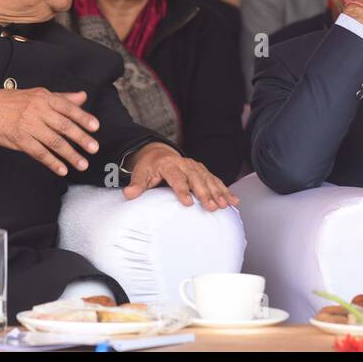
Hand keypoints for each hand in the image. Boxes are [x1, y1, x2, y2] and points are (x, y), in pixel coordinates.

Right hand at [0, 88, 99, 176]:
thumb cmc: (12, 102)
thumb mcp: (37, 94)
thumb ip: (62, 98)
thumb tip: (83, 97)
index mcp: (44, 98)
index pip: (68, 108)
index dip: (83, 117)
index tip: (96, 127)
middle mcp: (37, 111)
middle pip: (64, 126)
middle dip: (81, 138)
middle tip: (94, 148)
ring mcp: (28, 126)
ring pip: (54, 142)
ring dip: (70, 154)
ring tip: (82, 164)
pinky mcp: (19, 140)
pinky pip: (39, 153)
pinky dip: (52, 162)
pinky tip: (62, 169)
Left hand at [122, 143, 239, 209]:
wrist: (159, 154)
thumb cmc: (150, 167)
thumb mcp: (141, 173)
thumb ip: (137, 184)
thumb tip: (129, 194)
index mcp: (169, 164)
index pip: (177, 177)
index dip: (182, 190)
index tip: (188, 203)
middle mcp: (185, 164)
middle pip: (197, 179)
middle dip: (206, 193)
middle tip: (212, 207)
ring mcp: (196, 167)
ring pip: (210, 179)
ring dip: (219, 192)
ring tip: (225, 205)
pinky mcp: (203, 171)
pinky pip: (216, 180)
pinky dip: (226, 190)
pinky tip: (234, 201)